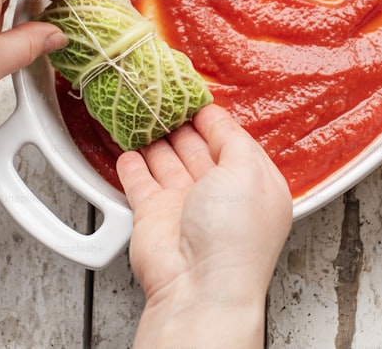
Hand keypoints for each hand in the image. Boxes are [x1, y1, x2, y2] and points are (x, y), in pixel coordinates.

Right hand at [117, 104, 291, 347]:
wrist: (199, 285)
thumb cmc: (233, 237)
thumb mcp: (248, 171)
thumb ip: (234, 139)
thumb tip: (219, 120)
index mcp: (252, 185)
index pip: (232, 141)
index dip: (215, 119)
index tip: (196, 97)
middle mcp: (219, 196)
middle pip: (198, 149)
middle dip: (183, 124)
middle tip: (167, 101)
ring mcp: (185, 206)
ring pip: (168, 162)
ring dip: (157, 140)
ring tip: (146, 116)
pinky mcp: (153, 215)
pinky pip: (140, 182)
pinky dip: (133, 165)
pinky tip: (130, 150)